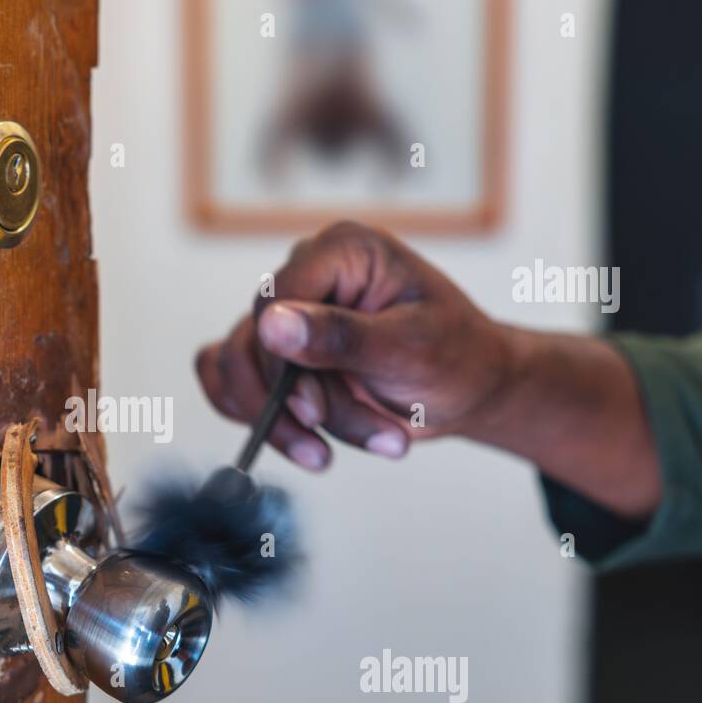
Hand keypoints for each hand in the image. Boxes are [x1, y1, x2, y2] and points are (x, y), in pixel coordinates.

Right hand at [196, 221, 517, 469]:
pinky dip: (260, 422)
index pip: (275, 300)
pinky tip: (305, 443)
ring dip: (289, 425)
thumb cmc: (457, 357)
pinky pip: (230, 383)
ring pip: (242, 372)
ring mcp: (289, 316)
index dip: (285, 362)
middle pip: (254, 343)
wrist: (471, 389)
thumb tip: (272, 325)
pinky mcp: (277, 354)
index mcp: (341, 251)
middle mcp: (308, 275)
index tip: (315, 411)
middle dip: (299, 407)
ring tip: (341, 451)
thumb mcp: (409, 347)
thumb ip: (340, 336)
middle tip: (333, 446)